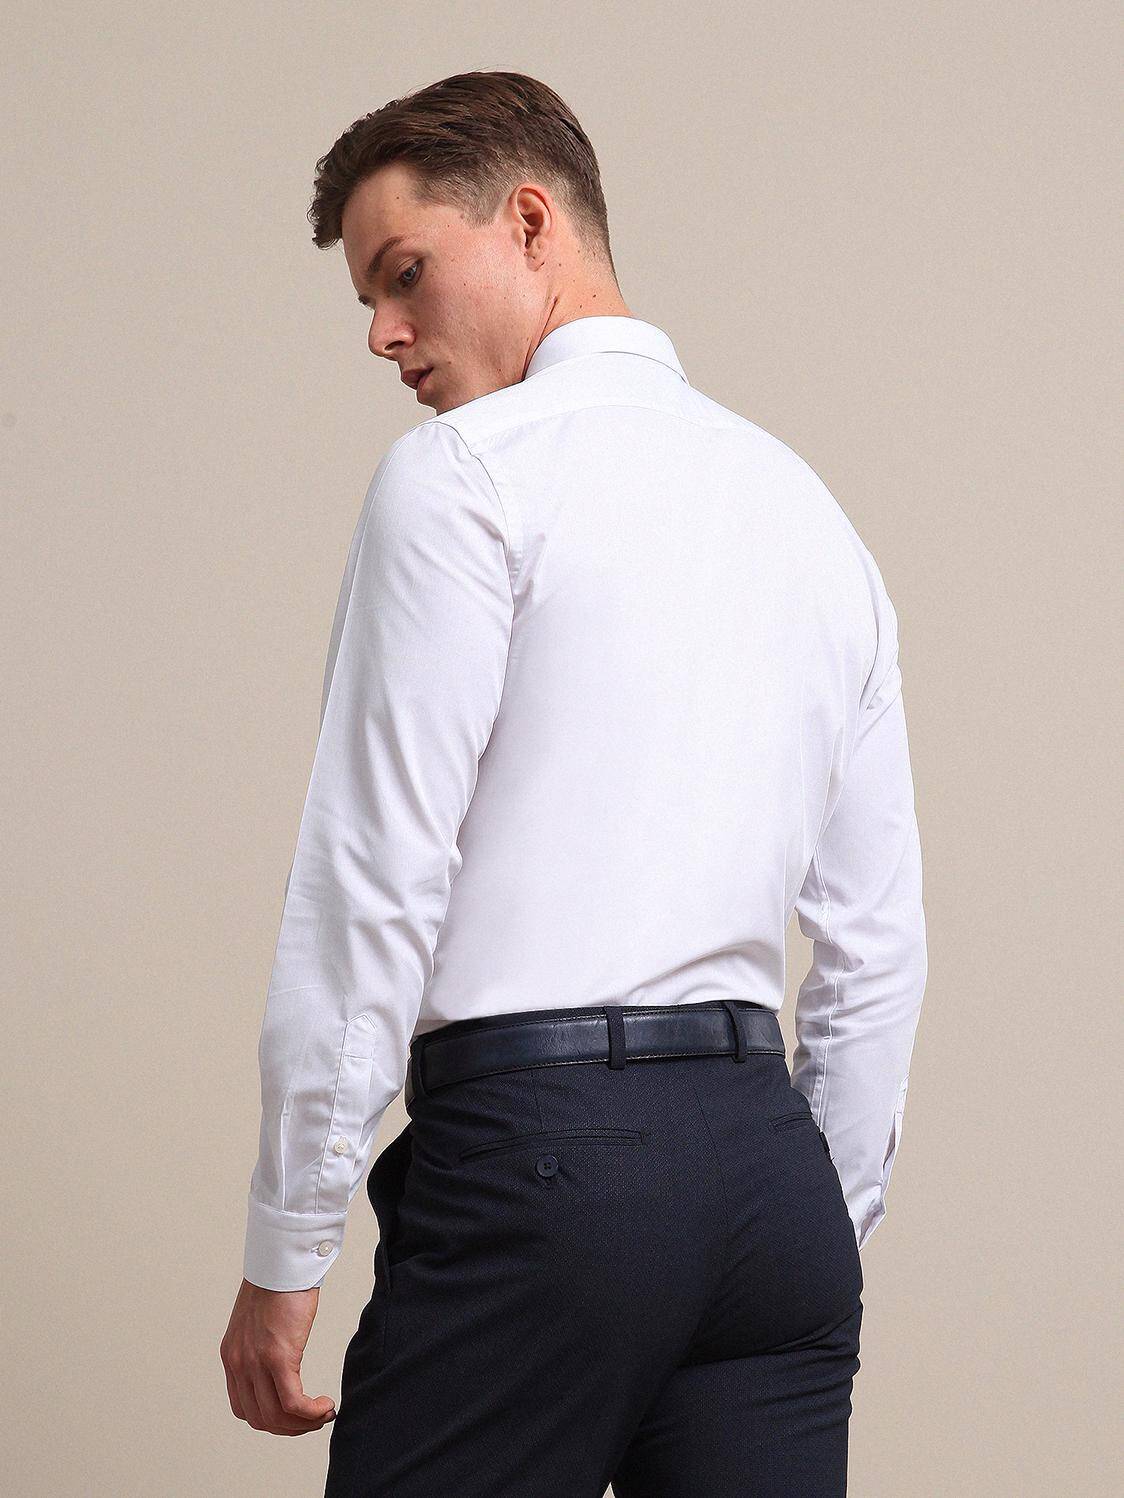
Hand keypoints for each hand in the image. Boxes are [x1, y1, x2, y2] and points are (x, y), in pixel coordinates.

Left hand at [220, 1277, 337, 1435]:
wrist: (282, 1260)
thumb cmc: (278, 1282)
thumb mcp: (260, 1321)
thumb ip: (262, 1344)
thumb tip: (282, 1360)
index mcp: (233, 1356)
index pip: (244, 1408)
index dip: (271, 1420)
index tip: (294, 1416)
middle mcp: (239, 1363)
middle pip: (260, 1419)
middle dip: (290, 1428)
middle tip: (314, 1420)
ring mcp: (256, 1362)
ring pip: (276, 1417)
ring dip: (303, 1424)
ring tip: (323, 1414)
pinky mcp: (278, 1356)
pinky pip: (293, 1403)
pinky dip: (311, 1412)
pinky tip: (325, 1406)